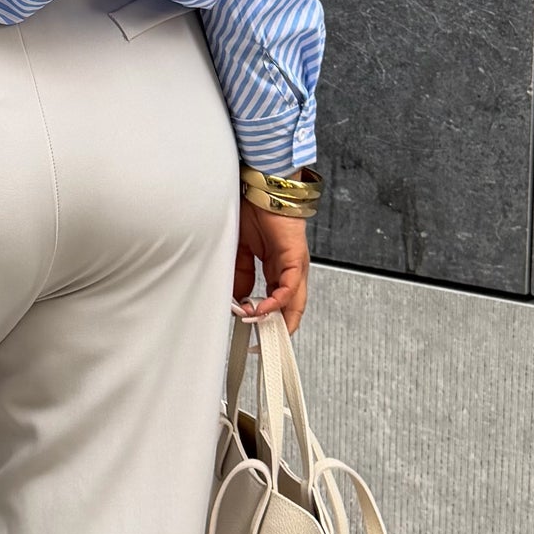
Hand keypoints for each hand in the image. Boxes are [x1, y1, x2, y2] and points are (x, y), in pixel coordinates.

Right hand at [234, 201, 309, 331]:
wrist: (259, 188)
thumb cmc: (251, 211)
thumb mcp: (239, 251)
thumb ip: (241, 276)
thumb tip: (240, 299)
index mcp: (276, 268)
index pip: (278, 302)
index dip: (268, 320)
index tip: (256, 335)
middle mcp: (288, 269)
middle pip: (291, 308)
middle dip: (278, 329)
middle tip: (263, 345)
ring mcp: (294, 265)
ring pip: (295, 302)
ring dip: (278, 320)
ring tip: (262, 332)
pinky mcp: (295, 258)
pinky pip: (289, 286)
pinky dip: (278, 301)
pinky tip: (264, 308)